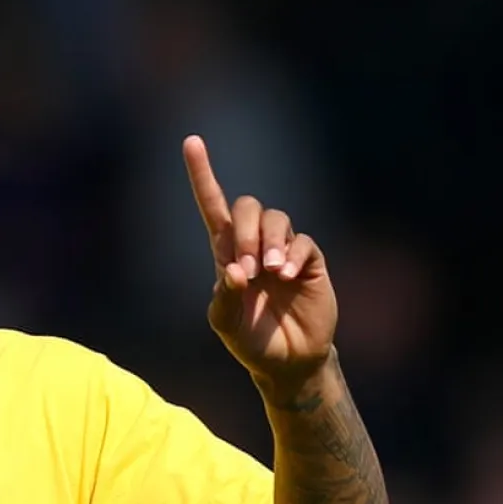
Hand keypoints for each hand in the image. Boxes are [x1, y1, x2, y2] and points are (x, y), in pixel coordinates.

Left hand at [183, 135, 337, 384]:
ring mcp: (283, 251)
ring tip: (270, 272)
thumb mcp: (226, 324)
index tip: (191, 141)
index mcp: (225, 254)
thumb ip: (224, 297)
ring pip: (276, 218)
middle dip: (245, 230)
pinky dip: (294, 255)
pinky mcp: (310, 261)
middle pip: (246, 207)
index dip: (203, 174)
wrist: (288, 362)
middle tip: (248, 267)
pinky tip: (288, 276)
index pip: (212, 206)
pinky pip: (304, 242)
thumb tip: (236, 270)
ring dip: (269, 241)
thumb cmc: (250, 340)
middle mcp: (253, 245)